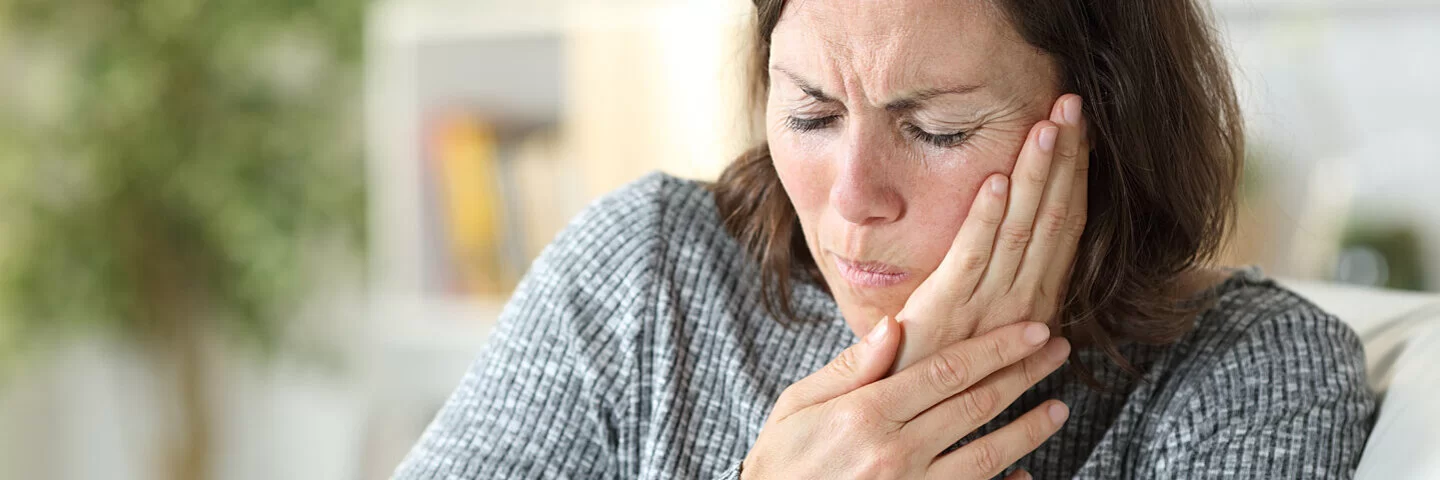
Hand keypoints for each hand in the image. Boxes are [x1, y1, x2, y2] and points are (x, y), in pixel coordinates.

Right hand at [742, 317, 1071, 478]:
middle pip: (976, 405)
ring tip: (1059, 409)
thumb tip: (894, 326)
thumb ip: (849, 368)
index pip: (948, 370)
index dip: (997, 348)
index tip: (1032, 329)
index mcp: (866, 413)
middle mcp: (895, 452)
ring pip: (987, 456)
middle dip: (1024, 375)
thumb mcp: (797, 406)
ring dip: (1029, 430)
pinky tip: (1027, 476)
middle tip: (1059, 351)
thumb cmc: (779, 463)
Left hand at [891, 94, 1089, 370]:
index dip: (1076, 175)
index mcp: (1037, 302)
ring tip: (1046, 125)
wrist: (912, 417)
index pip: (1065, 226)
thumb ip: (1016, 307)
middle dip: (1064, 158)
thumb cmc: (945, 370)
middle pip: (1052, 217)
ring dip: (1034, 175)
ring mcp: (987, 305)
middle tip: (1072, 104)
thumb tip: (1056, 322)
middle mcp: (1023, 301)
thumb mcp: (992, 335)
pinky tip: (995, 179)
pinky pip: (972, 255)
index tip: (1082, 129)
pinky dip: (984, 216)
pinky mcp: (946, 309)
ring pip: (1020, 228)